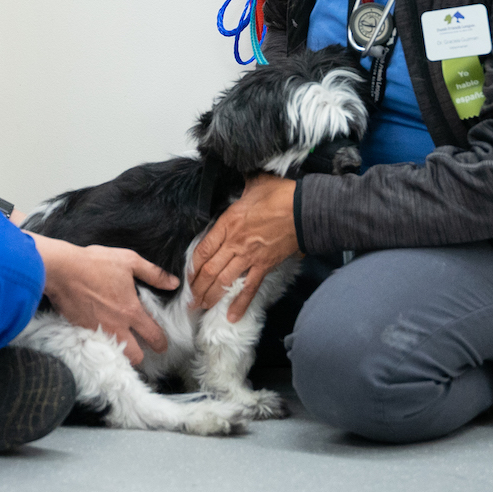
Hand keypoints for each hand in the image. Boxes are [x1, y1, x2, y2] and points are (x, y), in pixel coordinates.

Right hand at [32, 236, 178, 365]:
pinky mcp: (81, 331)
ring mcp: (98, 332)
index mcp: (131, 311)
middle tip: (141, 347)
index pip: (153, 336)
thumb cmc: (95, 263)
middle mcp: (116, 327)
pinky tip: (102, 337)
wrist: (61, 270)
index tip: (162, 345)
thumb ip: (153, 274)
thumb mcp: (129, 261)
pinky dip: (102, 346)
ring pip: (115, 356)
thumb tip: (173, 282)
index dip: (161, 343)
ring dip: (121, 353)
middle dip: (141, 355)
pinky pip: (97, 347)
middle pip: (135, 356)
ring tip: (122, 344)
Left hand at [191, 174, 299, 321]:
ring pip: (224, 281)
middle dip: (197, 287)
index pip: (202, 249)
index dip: (192, 266)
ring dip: (211, 296)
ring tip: (202, 307)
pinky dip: (240, 304)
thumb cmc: (280, 194)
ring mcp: (249, 257)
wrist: (305, 209)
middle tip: (189, 300)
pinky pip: (249, 289)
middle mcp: (235, 243)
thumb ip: (241, 184)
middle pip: (209, 270)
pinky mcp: (264, 266)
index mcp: (228, 223)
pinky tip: (232, 317)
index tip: (187, 276)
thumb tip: (239, 175)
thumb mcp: (254, 182)